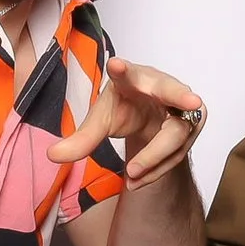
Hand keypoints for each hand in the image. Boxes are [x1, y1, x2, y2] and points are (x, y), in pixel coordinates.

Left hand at [49, 56, 204, 188]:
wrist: (149, 118)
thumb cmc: (125, 109)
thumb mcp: (101, 122)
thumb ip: (81, 139)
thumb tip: (52, 156)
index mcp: (132, 79)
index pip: (127, 72)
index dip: (122, 70)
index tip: (115, 64)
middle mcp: (161, 87)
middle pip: (172, 92)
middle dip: (182, 96)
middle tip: (193, 102)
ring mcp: (181, 107)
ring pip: (176, 134)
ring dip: (153, 158)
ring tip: (130, 176)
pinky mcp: (191, 127)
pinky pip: (178, 153)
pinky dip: (157, 169)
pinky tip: (136, 181)